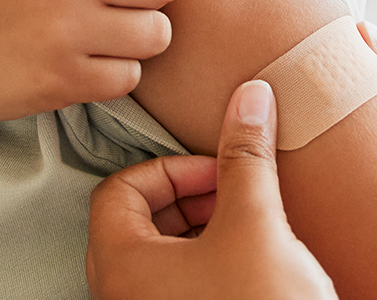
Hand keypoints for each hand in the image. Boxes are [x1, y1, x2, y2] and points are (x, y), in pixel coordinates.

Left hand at [86, 80, 335, 299]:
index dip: (172, 170)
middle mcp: (123, 297)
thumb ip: (246, 157)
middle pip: (137, 222)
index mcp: (121, 267)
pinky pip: (177, 286)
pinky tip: (252, 263)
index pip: (119, 190)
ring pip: (160, 257)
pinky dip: (207, 263)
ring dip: (202, 230)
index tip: (218, 172)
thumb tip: (250, 98)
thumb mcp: (257, 224)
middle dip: (192, 198)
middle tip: (235, 195)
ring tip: (249, 227)